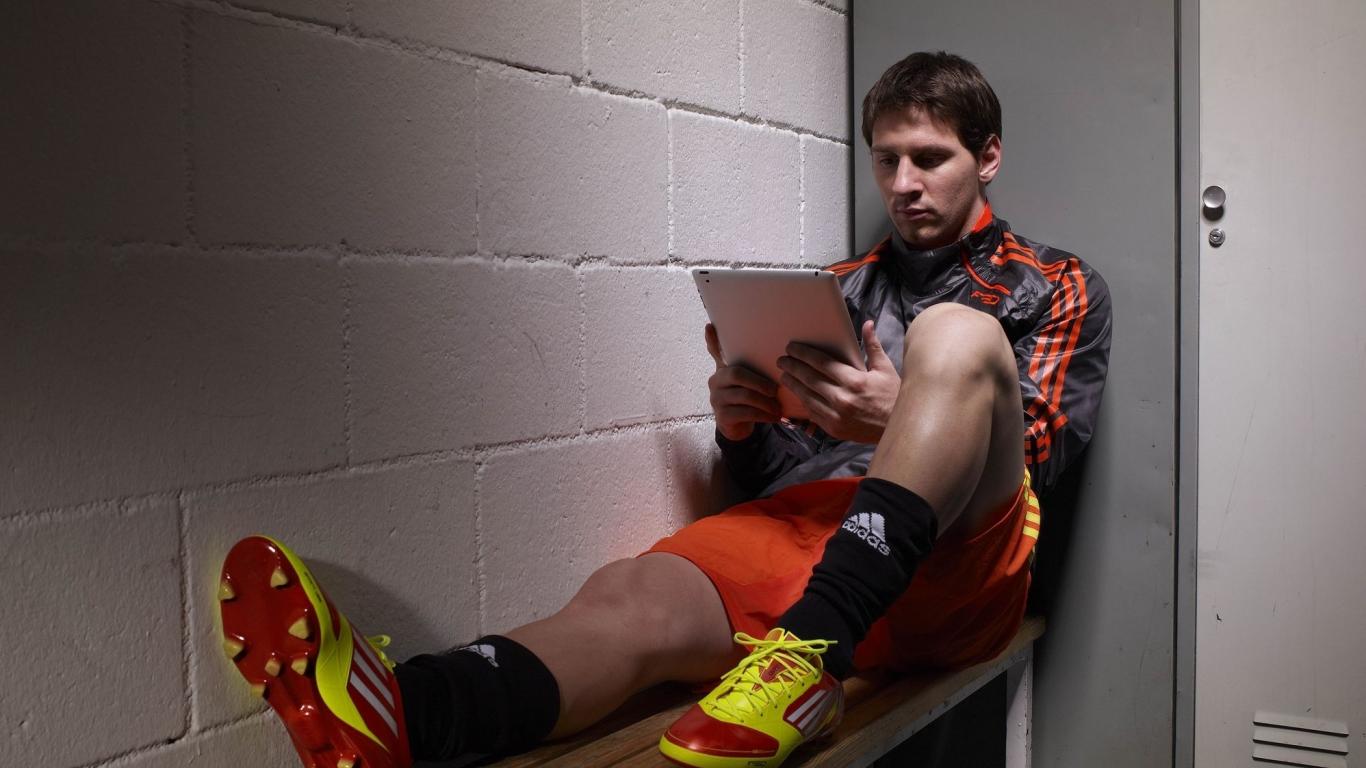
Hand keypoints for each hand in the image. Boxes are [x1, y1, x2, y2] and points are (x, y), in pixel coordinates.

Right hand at [705, 323, 781, 440]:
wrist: (736, 427)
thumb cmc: (744, 399)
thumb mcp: (744, 383)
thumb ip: (746, 367)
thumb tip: (746, 344)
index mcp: (721, 371)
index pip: (716, 353)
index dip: (712, 341)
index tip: (709, 326)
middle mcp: (715, 382)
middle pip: (737, 374)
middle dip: (760, 382)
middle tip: (776, 390)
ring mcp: (716, 399)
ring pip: (744, 396)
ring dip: (765, 403)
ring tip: (778, 408)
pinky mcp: (722, 416)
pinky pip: (745, 413)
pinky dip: (762, 415)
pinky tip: (773, 418)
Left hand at [777, 320, 900, 442]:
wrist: (897, 428)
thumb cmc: (893, 397)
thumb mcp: (885, 369)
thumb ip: (873, 346)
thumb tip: (867, 324)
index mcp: (854, 380)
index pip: (821, 363)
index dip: (803, 354)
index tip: (792, 348)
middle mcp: (842, 398)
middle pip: (809, 379)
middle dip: (792, 367)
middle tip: (782, 360)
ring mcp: (836, 416)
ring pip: (806, 397)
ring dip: (793, 385)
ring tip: (784, 376)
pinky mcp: (833, 429)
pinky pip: (812, 413)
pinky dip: (803, 402)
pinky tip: (797, 394)